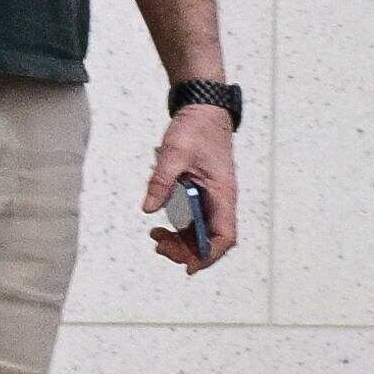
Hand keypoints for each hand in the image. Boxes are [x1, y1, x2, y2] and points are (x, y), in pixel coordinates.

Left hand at [143, 105, 240, 270]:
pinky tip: (161, 224)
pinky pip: (194, 217)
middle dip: (187, 250)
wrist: (204, 107)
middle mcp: (220, 199)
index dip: (209, 255)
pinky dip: (179, 226)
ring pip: (201, 231)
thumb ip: (161, 182)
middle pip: (211, 239)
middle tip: (160, 247)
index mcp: (222, 193)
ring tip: (157, 238)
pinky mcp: (202, 191)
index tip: (189, 266)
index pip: (224, 236)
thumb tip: (150, 208)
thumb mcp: (174, 153)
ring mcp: (212, 196)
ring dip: (181, 240)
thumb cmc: (197, 127)